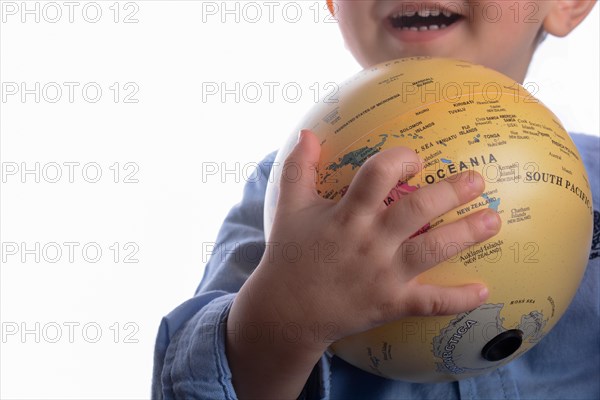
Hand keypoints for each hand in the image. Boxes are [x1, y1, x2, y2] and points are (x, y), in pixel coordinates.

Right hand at [226, 129, 499, 398]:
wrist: (287, 311)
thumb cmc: (289, 256)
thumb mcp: (288, 208)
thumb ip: (297, 169)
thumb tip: (308, 134)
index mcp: (347, 215)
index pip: (378, 175)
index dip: (401, 159)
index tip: (416, 159)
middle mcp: (369, 241)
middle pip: (418, 209)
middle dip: (451, 192)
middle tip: (478, 180)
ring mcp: (383, 274)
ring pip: (432, 250)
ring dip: (466, 234)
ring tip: (493, 220)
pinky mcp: (391, 303)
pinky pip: (430, 303)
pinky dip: (458, 299)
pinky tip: (484, 291)